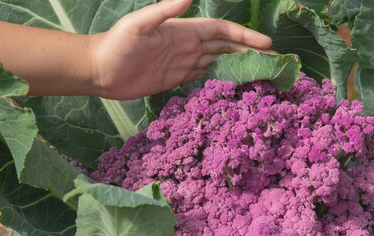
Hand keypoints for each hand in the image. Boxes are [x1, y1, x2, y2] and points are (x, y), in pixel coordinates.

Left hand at [89, 0, 271, 99]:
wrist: (99, 71)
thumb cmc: (116, 45)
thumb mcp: (138, 25)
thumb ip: (163, 10)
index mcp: (184, 31)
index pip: (221, 32)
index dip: (244, 36)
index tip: (265, 45)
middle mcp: (188, 46)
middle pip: (226, 47)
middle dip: (250, 52)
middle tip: (274, 63)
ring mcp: (184, 63)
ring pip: (219, 63)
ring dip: (239, 66)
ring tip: (262, 75)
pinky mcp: (177, 80)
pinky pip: (205, 78)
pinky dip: (221, 81)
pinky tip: (235, 87)